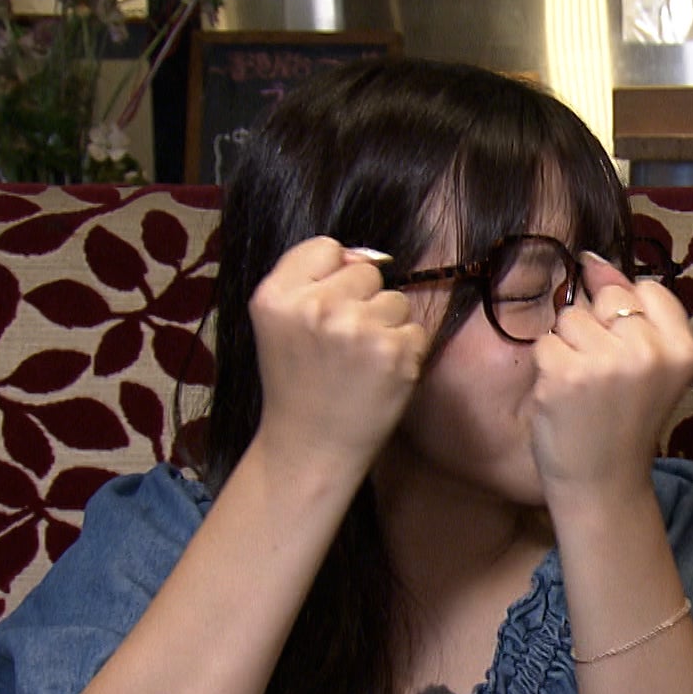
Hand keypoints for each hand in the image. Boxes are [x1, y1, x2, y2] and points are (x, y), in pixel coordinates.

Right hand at [248, 237, 428, 475]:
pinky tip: (380, 376)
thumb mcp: (280, 322)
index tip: (327, 309)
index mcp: (276, 296)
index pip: (327, 247)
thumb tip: (370, 256)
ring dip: (387, 326)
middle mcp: (315, 307)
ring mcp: (357, 329)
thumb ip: (312, 278)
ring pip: (396, 300)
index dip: (335, 276)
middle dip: (363, 301)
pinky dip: (406, 351)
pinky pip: (416, 329)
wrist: (310, 446)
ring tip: (360, 362)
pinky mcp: (394, 352)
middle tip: (343, 345)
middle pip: (367, 272)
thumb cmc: (300, 382)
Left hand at [530, 254, 692, 492]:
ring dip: (569, 347)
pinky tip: (563, 397)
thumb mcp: (652, 366)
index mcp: (682, 350)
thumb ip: (633, 310)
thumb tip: (593, 258)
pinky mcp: (566, 375)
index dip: (629, 315)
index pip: (648, 289)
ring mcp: (607, 363)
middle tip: (606, 378)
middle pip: (608, 297)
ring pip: (571, 317)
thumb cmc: (625, 422)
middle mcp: (650, 352)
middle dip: (598, 327)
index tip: (628, 352)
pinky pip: (546, 342)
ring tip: (584, 388)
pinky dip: (547, 367)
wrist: (604, 484)